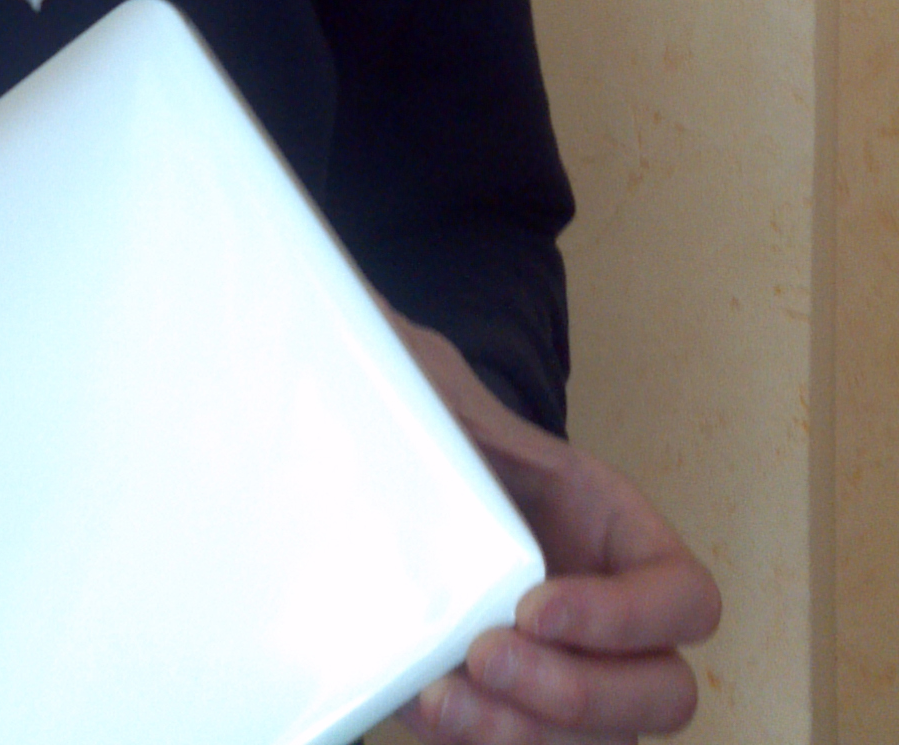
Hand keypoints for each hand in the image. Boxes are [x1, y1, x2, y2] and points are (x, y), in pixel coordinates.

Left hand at [384, 313, 721, 742]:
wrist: (373, 463)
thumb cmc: (425, 425)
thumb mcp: (436, 394)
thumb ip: (435, 388)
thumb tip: (387, 353)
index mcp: (614, 532)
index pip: (687, 599)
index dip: (629, 617)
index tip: (534, 603)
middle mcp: (608, 616)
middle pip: (661, 695)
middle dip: (580, 692)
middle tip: (488, 653)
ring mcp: (564, 671)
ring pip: (594, 743)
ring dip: (524, 733)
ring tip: (444, 696)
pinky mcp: (508, 709)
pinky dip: (480, 742)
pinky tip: (426, 705)